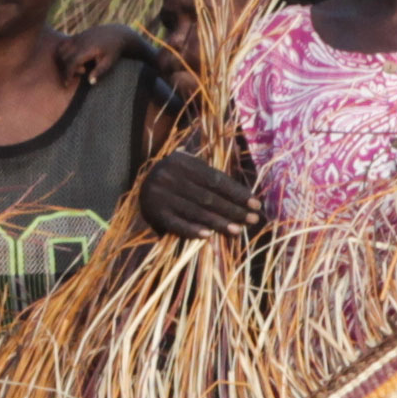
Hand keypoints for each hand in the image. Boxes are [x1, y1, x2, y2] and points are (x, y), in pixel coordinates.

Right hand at [46, 20, 146, 88]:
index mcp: (88, 49)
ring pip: (61, 50)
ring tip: (70, 69)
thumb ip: (100, 71)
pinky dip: (62, 53)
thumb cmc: (113, 50)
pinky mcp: (76, 35)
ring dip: (62, 61)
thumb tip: (91, 82)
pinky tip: (69, 61)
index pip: (72, 62)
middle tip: (69, 79)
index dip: (67, 74)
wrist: (116, 34)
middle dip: (63, 70)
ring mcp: (77, 37)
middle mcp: (80, 42)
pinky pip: (63, 44)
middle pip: (64, 57)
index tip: (66, 84)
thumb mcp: (110, 62)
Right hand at [131, 148, 265, 240]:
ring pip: (196, 211)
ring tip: (238, 230)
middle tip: (253, 219)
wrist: (141, 186)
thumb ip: (211, 177)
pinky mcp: (155, 213)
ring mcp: (160, 195)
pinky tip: (209, 236)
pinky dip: (193, 230)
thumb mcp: (189, 168)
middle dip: (233, 209)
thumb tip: (245, 196)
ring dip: (219, 222)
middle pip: (208, 197)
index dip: (237, 192)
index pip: (215, 179)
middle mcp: (169, 176)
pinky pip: (177, 224)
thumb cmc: (176, 178)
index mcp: (181, 161)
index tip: (255, 203)